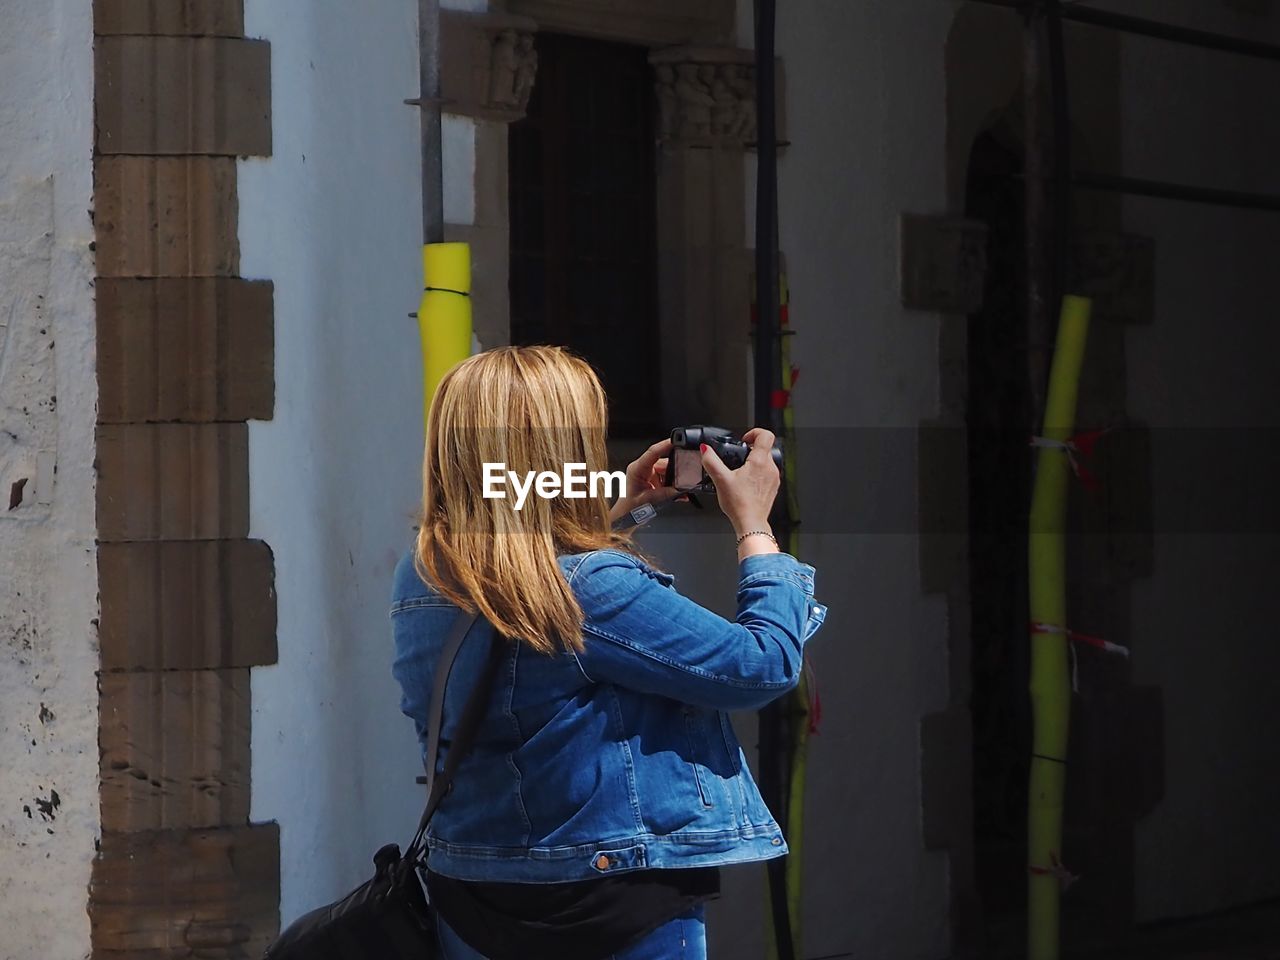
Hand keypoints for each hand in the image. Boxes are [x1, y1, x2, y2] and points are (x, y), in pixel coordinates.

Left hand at [608, 438, 682, 523]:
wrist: (625, 516)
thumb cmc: (630, 509)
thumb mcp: (649, 501)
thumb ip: (666, 494)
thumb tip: (681, 489)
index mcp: (637, 469)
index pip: (653, 452)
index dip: (665, 445)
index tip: (677, 442)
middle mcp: (642, 468)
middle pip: (665, 461)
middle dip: (677, 470)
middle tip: (686, 477)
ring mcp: (648, 473)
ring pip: (668, 470)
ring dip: (676, 480)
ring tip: (681, 490)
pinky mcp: (653, 478)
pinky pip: (667, 477)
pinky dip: (674, 485)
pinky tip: (679, 493)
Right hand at [701, 428, 779, 542]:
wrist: (751, 523)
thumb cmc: (739, 504)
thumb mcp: (720, 479)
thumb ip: (711, 461)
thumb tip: (705, 450)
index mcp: (760, 462)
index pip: (765, 435)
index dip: (754, 432)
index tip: (744, 439)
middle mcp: (770, 468)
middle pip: (764, 448)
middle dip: (751, 450)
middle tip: (738, 458)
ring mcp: (774, 478)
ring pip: (766, 461)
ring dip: (754, 462)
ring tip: (740, 473)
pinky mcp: (773, 488)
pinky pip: (767, 474)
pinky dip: (758, 474)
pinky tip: (746, 484)